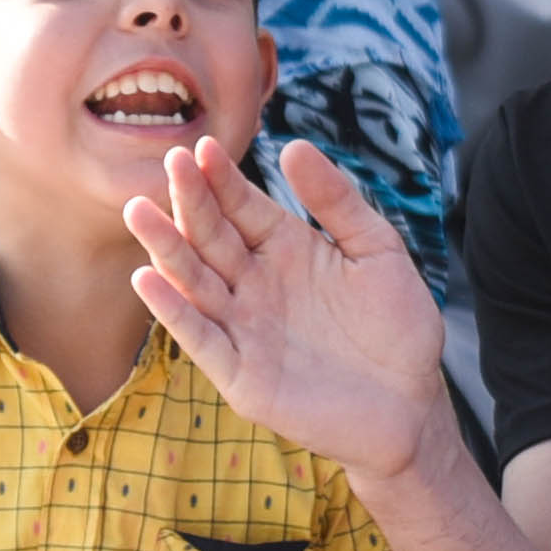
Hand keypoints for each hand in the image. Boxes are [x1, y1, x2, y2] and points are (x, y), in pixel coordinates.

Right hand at [126, 137, 451, 485]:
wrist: (410, 404)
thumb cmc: (398, 327)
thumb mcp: (377, 251)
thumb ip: (338, 202)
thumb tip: (295, 146)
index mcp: (284, 248)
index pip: (242, 206)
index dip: (222, 179)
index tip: (203, 148)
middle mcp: (254, 284)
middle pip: (211, 237)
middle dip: (190, 202)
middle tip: (170, 163)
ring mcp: (243, 328)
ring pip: (194, 282)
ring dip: (166, 249)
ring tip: (140, 212)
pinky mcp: (239, 374)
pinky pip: (200, 338)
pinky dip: (173, 311)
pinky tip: (147, 279)